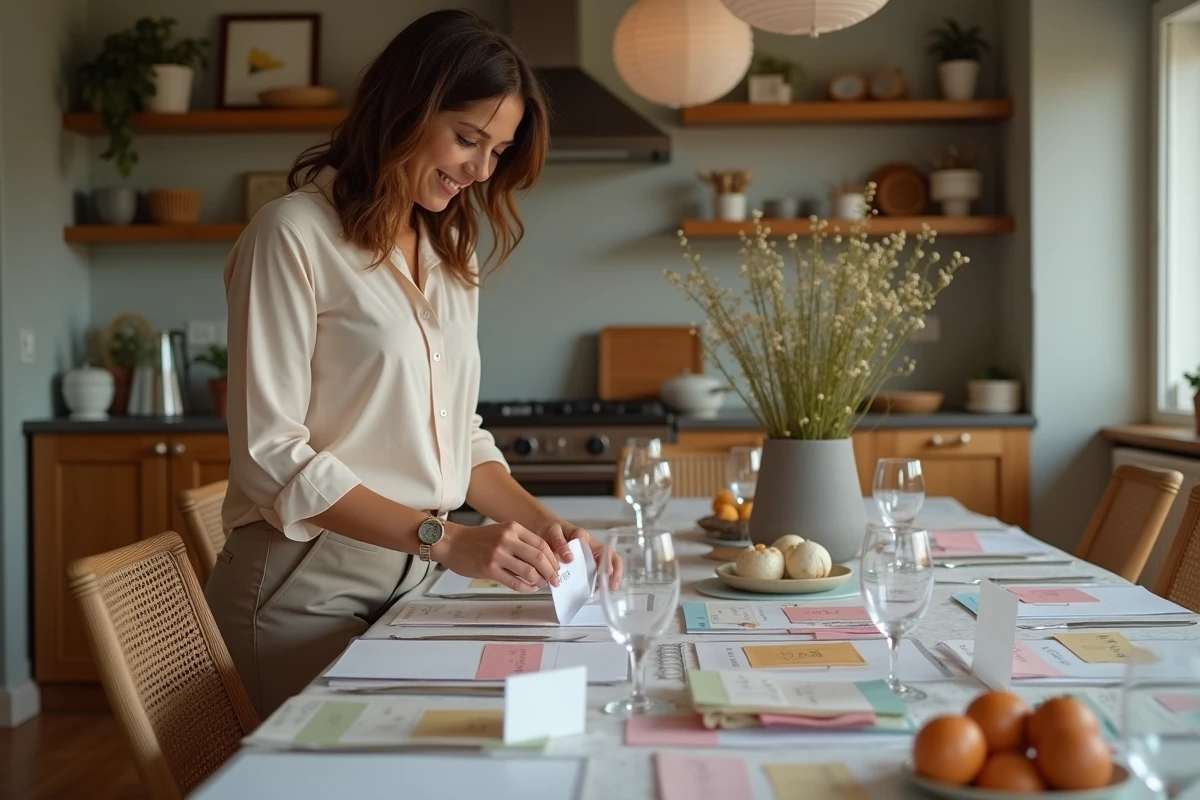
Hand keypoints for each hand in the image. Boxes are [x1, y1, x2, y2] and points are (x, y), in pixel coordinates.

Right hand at [432, 521, 560, 592]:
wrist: (451, 542)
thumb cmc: (477, 539)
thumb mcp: (502, 531)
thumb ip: (521, 542)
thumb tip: (543, 560)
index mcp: (513, 528)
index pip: (542, 544)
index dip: (553, 559)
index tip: (558, 567)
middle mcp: (507, 539)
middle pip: (540, 558)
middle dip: (551, 572)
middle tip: (556, 580)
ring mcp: (498, 554)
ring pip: (529, 572)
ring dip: (539, 581)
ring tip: (542, 584)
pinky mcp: (489, 569)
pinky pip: (514, 582)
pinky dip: (526, 588)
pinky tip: (529, 588)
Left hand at [536, 520, 623, 589]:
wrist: (542, 531)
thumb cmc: (551, 529)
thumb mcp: (554, 532)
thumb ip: (561, 543)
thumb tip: (570, 558)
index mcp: (587, 541)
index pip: (606, 550)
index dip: (610, 561)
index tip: (608, 573)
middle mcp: (591, 551)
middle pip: (611, 561)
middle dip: (615, 574)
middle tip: (612, 587)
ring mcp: (586, 560)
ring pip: (602, 571)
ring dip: (605, 582)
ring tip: (603, 593)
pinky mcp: (579, 569)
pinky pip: (589, 578)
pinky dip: (592, 586)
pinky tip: (590, 593)